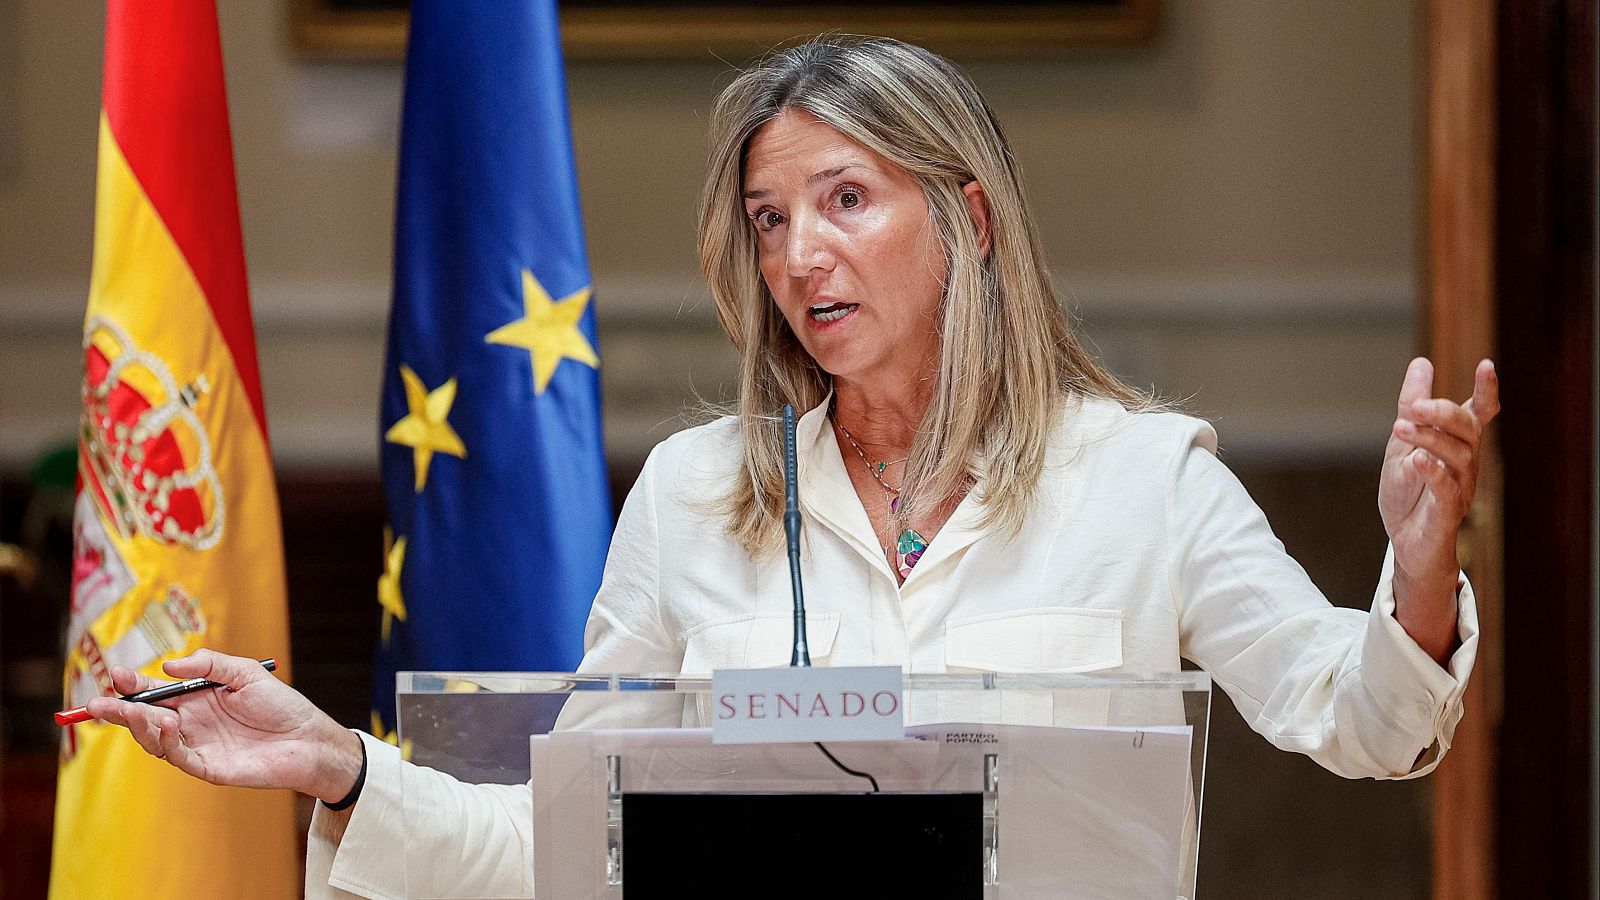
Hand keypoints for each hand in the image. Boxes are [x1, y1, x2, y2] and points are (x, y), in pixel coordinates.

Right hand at [86, 649, 363, 803]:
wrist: (308, 738)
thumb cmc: (281, 705)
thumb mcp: (245, 673)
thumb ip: (209, 664)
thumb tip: (168, 666)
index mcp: (196, 699)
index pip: (154, 692)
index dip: (132, 685)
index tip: (115, 675)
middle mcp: (190, 723)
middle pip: (144, 718)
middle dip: (119, 710)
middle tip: (98, 703)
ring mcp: (196, 746)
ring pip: (153, 740)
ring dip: (139, 726)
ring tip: (136, 710)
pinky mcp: (207, 767)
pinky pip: (177, 757)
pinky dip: (166, 742)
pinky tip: (166, 724)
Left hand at [1378, 358, 1499, 657]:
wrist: (1405, 541)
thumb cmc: (1409, 490)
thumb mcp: (1402, 443)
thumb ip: (1412, 405)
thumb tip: (1422, 363)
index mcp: (1458, 443)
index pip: (1479, 413)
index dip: (1486, 391)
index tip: (1487, 365)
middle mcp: (1466, 462)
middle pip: (1467, 429)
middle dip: (1441, 413)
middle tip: (1411, 406)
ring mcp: (1461, 486)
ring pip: (1457, 455)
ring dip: (1428, 438)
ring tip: (1400, 427)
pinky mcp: (1448, 512)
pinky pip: (1447, 489)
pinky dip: (1433, 472)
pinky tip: (1417, 460)